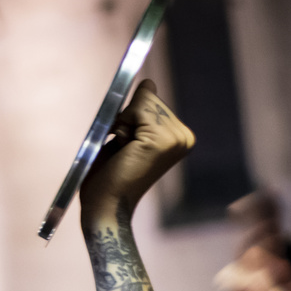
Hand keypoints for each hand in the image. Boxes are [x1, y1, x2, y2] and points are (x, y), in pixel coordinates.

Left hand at [79, 80, 194, 222]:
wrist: (105, 206)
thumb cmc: (109, 177)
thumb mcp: (127, 137)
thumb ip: (140, 111)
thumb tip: (149, 84)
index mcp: (180, 137)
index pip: (152, 101)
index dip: (130, 119)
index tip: (127, 146)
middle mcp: (184, 137)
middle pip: (148, 99)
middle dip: (127, 120)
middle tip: (123, 151)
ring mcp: (175, 139)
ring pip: (141, 103)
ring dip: (122, 124)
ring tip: (123, 153)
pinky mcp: (161, 141)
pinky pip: (137, 109)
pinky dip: (121, 126)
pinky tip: (122, 150)